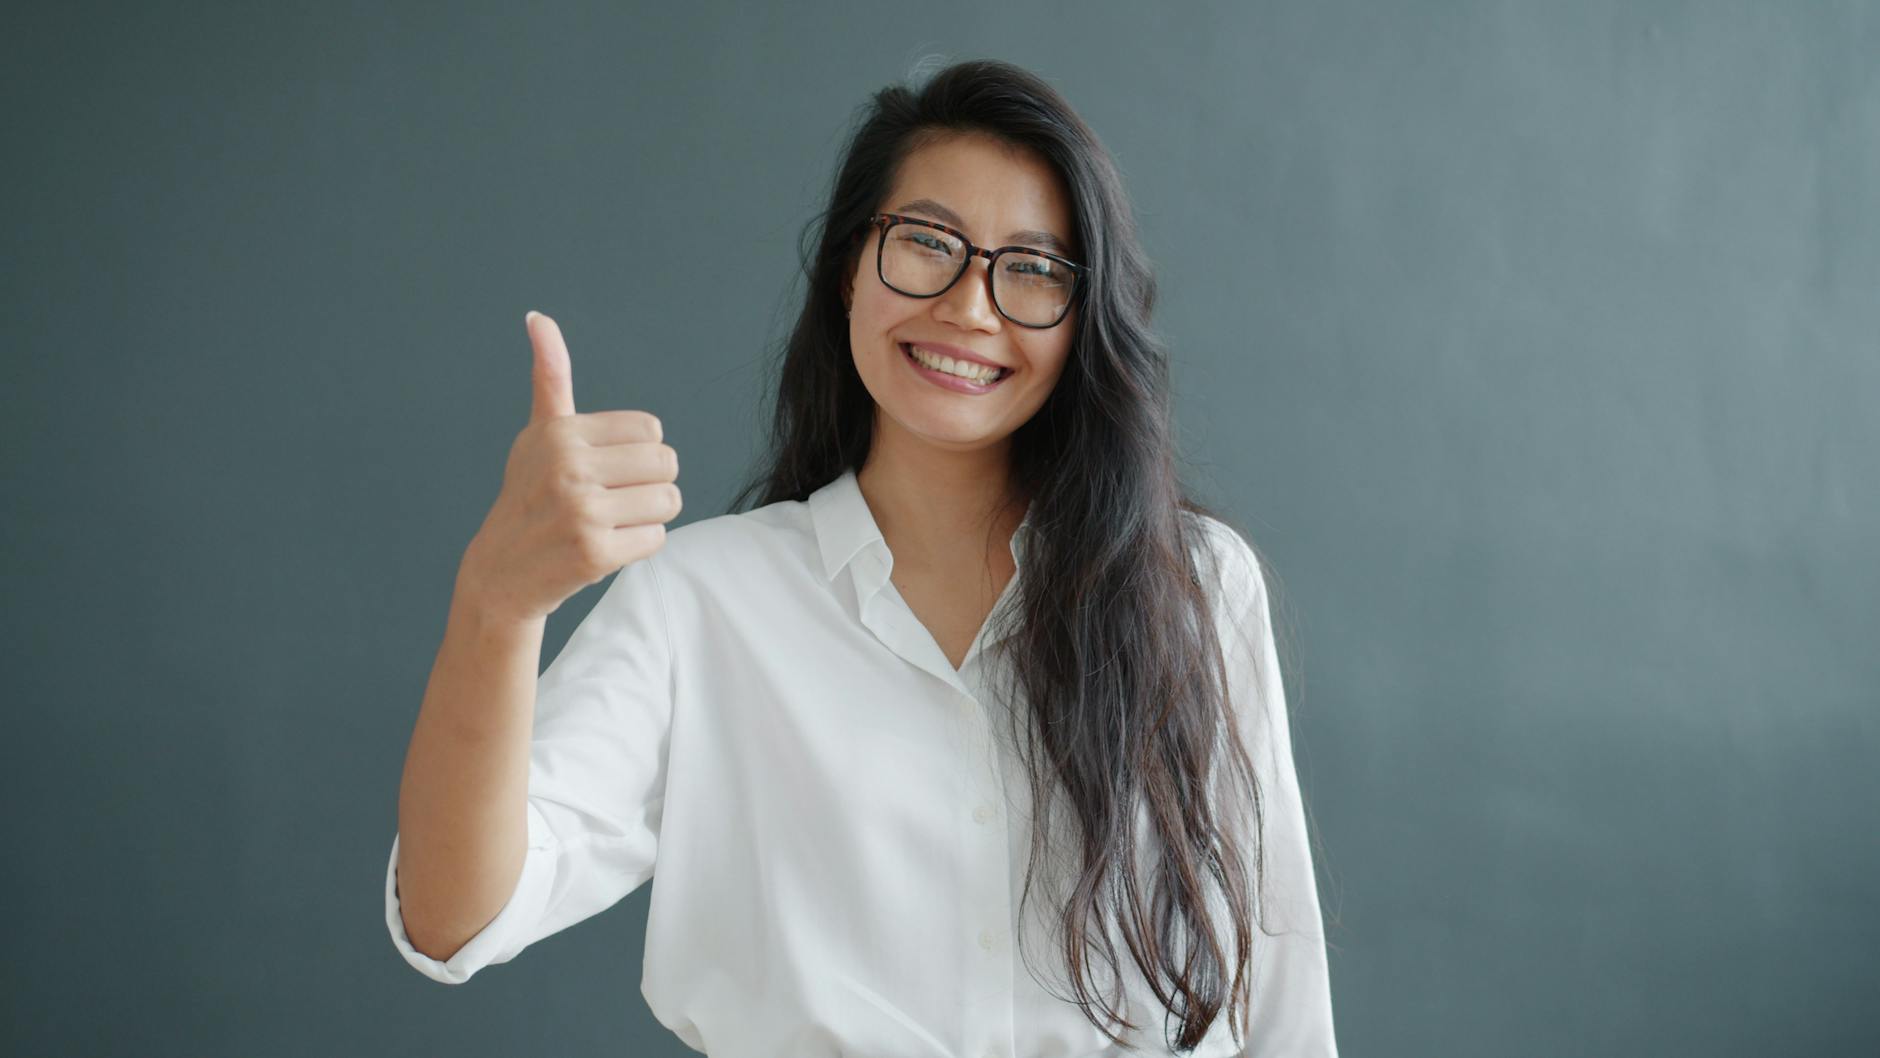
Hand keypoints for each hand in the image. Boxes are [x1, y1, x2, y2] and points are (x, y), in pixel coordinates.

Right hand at [458, 310, 680, 622]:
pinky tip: (605, 547)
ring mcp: (581, 511)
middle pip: (667, 463)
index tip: (603, 470)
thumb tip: (538, 317)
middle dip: (649, 484)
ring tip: (610, 522)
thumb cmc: (529, 495)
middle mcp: (568, 467)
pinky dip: (639, 546)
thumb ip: (550, 376)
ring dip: (648, 516)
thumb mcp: (538, 433)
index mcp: (561, 432)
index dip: (636, 454)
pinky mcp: (594, 552)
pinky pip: (657, 539)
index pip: (651, 430)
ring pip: (668, 501)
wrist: (502, 573)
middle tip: (613, 499)